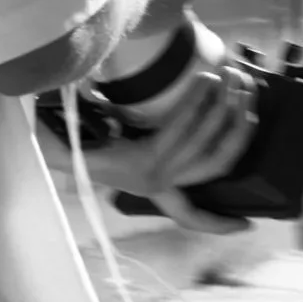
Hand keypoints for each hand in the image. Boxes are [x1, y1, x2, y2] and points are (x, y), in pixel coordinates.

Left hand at [68, 64, 254, 235]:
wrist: (50, 142)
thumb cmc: (82, 139)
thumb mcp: (123, 146)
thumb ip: (153, 140)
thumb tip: (180, 107)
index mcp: (154, 190)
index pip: (192, 216)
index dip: (220, 222)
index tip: (247, 224)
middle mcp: (158, 187)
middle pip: (218, 163)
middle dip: (241, 127)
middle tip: (252, 94)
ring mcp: (154, 175)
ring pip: (207, 142)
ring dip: (226, 106)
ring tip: (235, 77)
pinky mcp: (145, 159)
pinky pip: (181, 126)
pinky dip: (197, 100)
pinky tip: (207, 78)